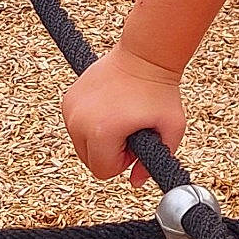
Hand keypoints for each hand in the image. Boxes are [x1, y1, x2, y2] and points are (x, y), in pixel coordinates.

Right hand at [62, 45, 186, 184]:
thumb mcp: (171, 129)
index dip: (123, 161)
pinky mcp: (68, 99)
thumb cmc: (161, 91)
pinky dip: (91, 125)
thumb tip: (136, 184)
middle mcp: (79, 121)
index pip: (103, 170)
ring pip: (81, 145)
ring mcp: (70, 109)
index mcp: (102, 132)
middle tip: (131, 129)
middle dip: (111, 152)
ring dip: (101, 139)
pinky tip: (111, 108)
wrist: (145, 55)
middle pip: (89, 161)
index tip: (136, 140)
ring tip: (121, 118)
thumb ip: (155, 162)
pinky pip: (76, 127)